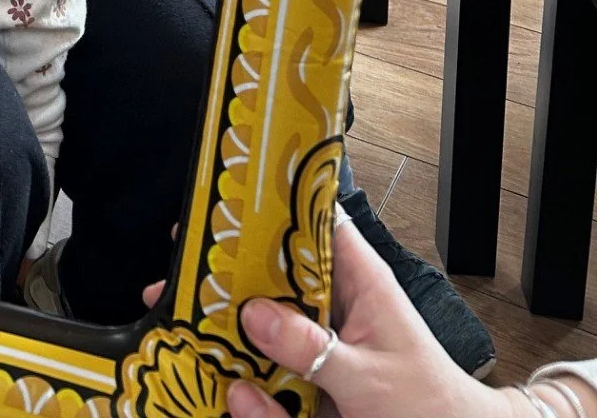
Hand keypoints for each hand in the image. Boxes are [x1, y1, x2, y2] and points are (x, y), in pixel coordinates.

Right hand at [145, 217, 517, 417]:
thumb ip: (314, 348)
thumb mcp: (371, 378)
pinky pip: (267, 383)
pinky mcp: (309, 386)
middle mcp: (331, 307)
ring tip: (213, 365)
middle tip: (175, 289)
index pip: (312, 223)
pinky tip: (245, 405)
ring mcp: (318, 348)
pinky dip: (251, 399)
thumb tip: (254, 313)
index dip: (271, 207)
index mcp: (357, 281)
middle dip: (224, 289)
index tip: (221, 208)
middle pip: (269, 279)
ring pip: (261, 335)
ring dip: (231, 352)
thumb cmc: (430, 406)